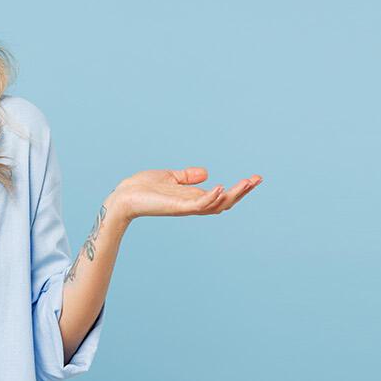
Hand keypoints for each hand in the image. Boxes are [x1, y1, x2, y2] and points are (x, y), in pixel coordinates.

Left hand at [106, 166, 260, 220]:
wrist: (122, 196)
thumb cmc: (142, 188)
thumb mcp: (169, 177)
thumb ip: (187, 176)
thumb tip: (206, 173)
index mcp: (192, 197)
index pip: (222, 196)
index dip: (239, 188)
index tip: (254, 178)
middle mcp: (192, 204)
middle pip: (225, 202)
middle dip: (243, 192)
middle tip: (257, 179)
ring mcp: (186, 207)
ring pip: (217, 205)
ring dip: (233, 194)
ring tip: (247, 182)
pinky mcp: (177, 207)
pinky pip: (199, 205)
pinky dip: (212, 197)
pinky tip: (221, 186)